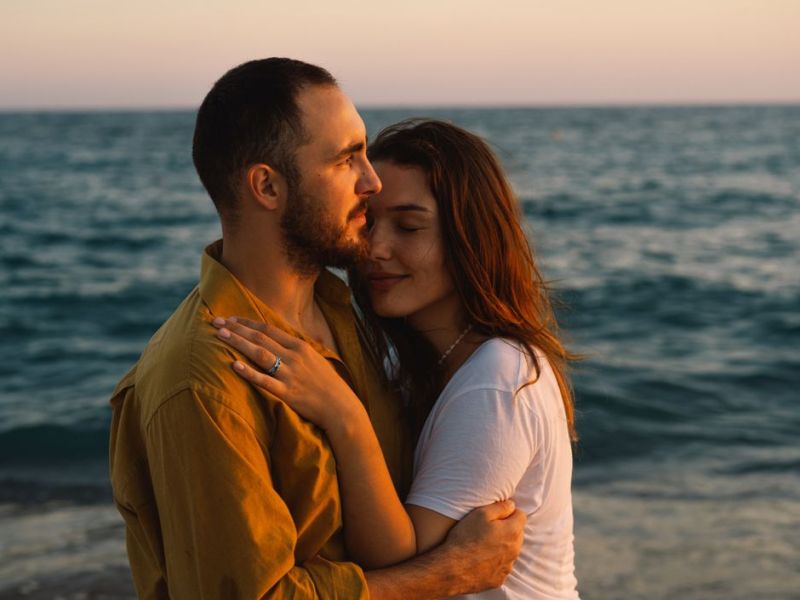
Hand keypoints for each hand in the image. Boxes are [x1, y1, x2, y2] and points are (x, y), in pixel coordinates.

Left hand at [211, 316, 364, 430]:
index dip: (247, 322)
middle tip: (216, 322)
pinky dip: (249, 372)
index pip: (268, 329)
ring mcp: (290, 374)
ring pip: (259, 354)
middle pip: (260, 337)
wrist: (341, 407)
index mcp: (300, 346)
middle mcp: (294, 356)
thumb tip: (278, 342)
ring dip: (238, 343)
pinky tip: (234, 366)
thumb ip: (296, 350)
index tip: (230, 318)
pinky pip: (264, 381)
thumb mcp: (315, 359)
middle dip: (236, 328)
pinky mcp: (287, 393)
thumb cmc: (328, 384)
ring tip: (220, 335)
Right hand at [442, 499, 525, 592]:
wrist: (452, 569)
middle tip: (487, 528)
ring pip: (510, 551)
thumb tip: (511, 505)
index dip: (508, 512)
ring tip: (482, 544)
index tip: (496, 515)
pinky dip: (495, 561)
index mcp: (512, 531)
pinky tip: (480, 558)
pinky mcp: (499, 579)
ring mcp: (507, 566)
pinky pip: (501, 566)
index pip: (521, 515)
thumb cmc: (466, 538)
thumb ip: (500, 507)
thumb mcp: (480, 514)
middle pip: (517, 534)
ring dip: (502, 546)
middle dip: (507, 529)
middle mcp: (515, 550)